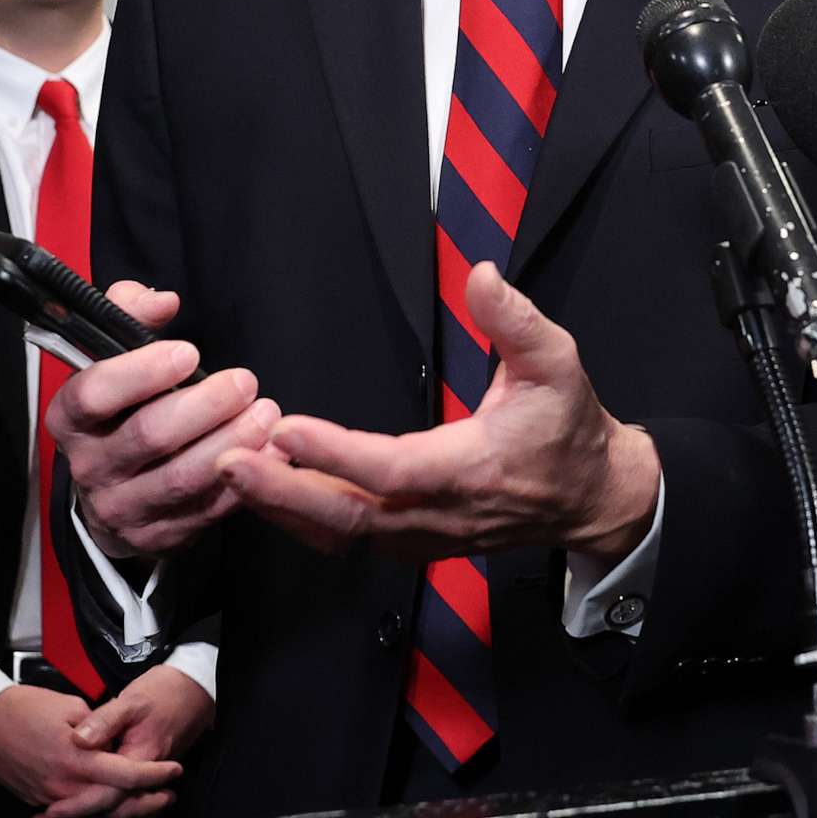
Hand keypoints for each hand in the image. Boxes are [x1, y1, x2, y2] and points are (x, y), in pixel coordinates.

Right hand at [0, 684, 179, 817]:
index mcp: (77, 759)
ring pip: (93, 816)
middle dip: (144, 803)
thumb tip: (111, 742)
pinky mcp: (36, 799)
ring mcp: (49, 796)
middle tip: (168, 797)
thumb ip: (97, 728)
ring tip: (146, 805)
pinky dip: (93, 817)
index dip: (153, 775)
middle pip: (113, 805)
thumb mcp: (69, 706)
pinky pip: (71, 816)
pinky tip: (109, 812)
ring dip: (122, 813)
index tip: (174, 771)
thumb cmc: (25, 706)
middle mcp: (65, 785)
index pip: (125, 774)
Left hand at [28, 664, 213, 817]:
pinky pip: (118, 799)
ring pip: (113, 809)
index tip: (52, 812)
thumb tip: (78, 740)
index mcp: (139, 761)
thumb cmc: (163, 692)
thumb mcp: (133, 700)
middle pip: (109, 811)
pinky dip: (96, 807)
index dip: (79, 805)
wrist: (194, 690)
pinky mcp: (142, 774)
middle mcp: (144, 777)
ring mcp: (144, 778)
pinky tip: (74, 808)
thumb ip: (105, 721)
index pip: (108, 795)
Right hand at [46, 282, 281, 558]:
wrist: (115, 489)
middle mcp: (88, 465)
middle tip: (245, 382)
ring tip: (266, 414)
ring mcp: (119, 507)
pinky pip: (204, 512)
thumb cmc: (121, 409)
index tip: (190, 353)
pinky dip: (243, 482)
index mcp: (69, 417)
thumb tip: (162, 302)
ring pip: (181, 478)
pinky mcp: (154, 536)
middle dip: (205, 406)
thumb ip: (130, 315)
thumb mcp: (114, 357)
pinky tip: (270, 454)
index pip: (94, 393)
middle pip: (148, 435)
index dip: (142, 372)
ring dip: (231, 443)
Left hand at [216, 261, 658, 562]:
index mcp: (470, 469)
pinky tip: (265, 489)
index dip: (335, 452)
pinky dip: (300, 517)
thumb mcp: (558, 363)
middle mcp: (438, 515)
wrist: (590, 498)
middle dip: (281, 493)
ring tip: (228, 471)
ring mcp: (421, 537)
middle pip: (347, 515)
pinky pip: (345, 536)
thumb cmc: (568, 429)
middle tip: (226, 462)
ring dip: (281, 506)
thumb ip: (516, 320)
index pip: (391, 470)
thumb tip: (481, 275)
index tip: (285, 427)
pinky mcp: (409, 542)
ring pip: (338, 532)